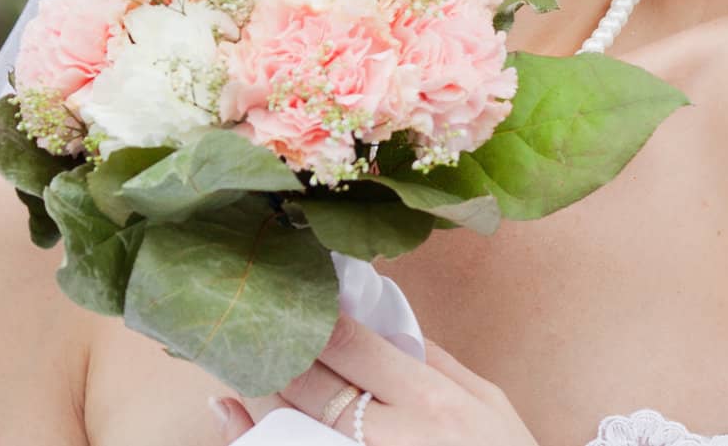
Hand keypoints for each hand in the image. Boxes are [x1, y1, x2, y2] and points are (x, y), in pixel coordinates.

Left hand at [209, 313, 538, 444]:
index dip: (316, 322)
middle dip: (280, 356)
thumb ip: (440, 363)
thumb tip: (395, 333)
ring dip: (266, 400)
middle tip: (247, 329)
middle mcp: (397, 434)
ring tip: (239, 373)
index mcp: (432, 398)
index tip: (294, 297)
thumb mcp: (488, 400)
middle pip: (317, 389)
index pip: (355, 348)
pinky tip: (247, 424)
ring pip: (301, 430)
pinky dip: (276, 442)